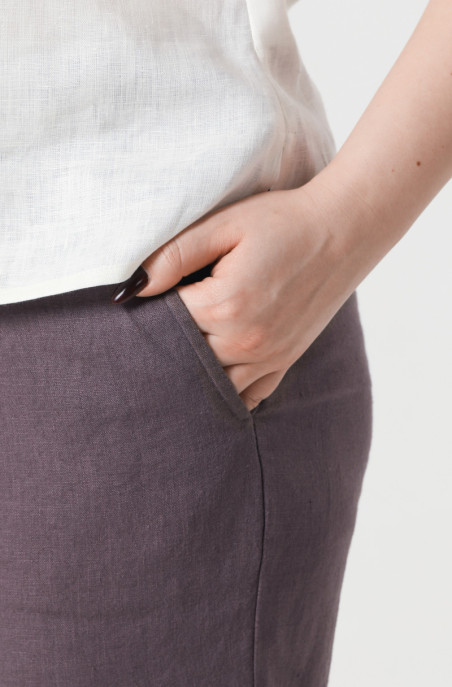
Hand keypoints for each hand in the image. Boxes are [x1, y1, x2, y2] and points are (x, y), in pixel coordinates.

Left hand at [111, 181, 372, 410]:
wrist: (344, 230)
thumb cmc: (283, 222)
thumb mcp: (224, 225)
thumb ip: (173, 256)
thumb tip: (132, 289)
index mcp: (225, 305)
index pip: (166, 322)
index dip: (151, 311)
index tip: (148, 299)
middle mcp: (246, 341)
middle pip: (184, 359)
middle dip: (167, 345)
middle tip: (157, 328)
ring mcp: (268, 357)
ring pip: (212, 384)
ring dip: (192, 372)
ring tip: (181, 352)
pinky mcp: (284, 361)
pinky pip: (247, 395)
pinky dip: (226, 392)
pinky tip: (212, 380)